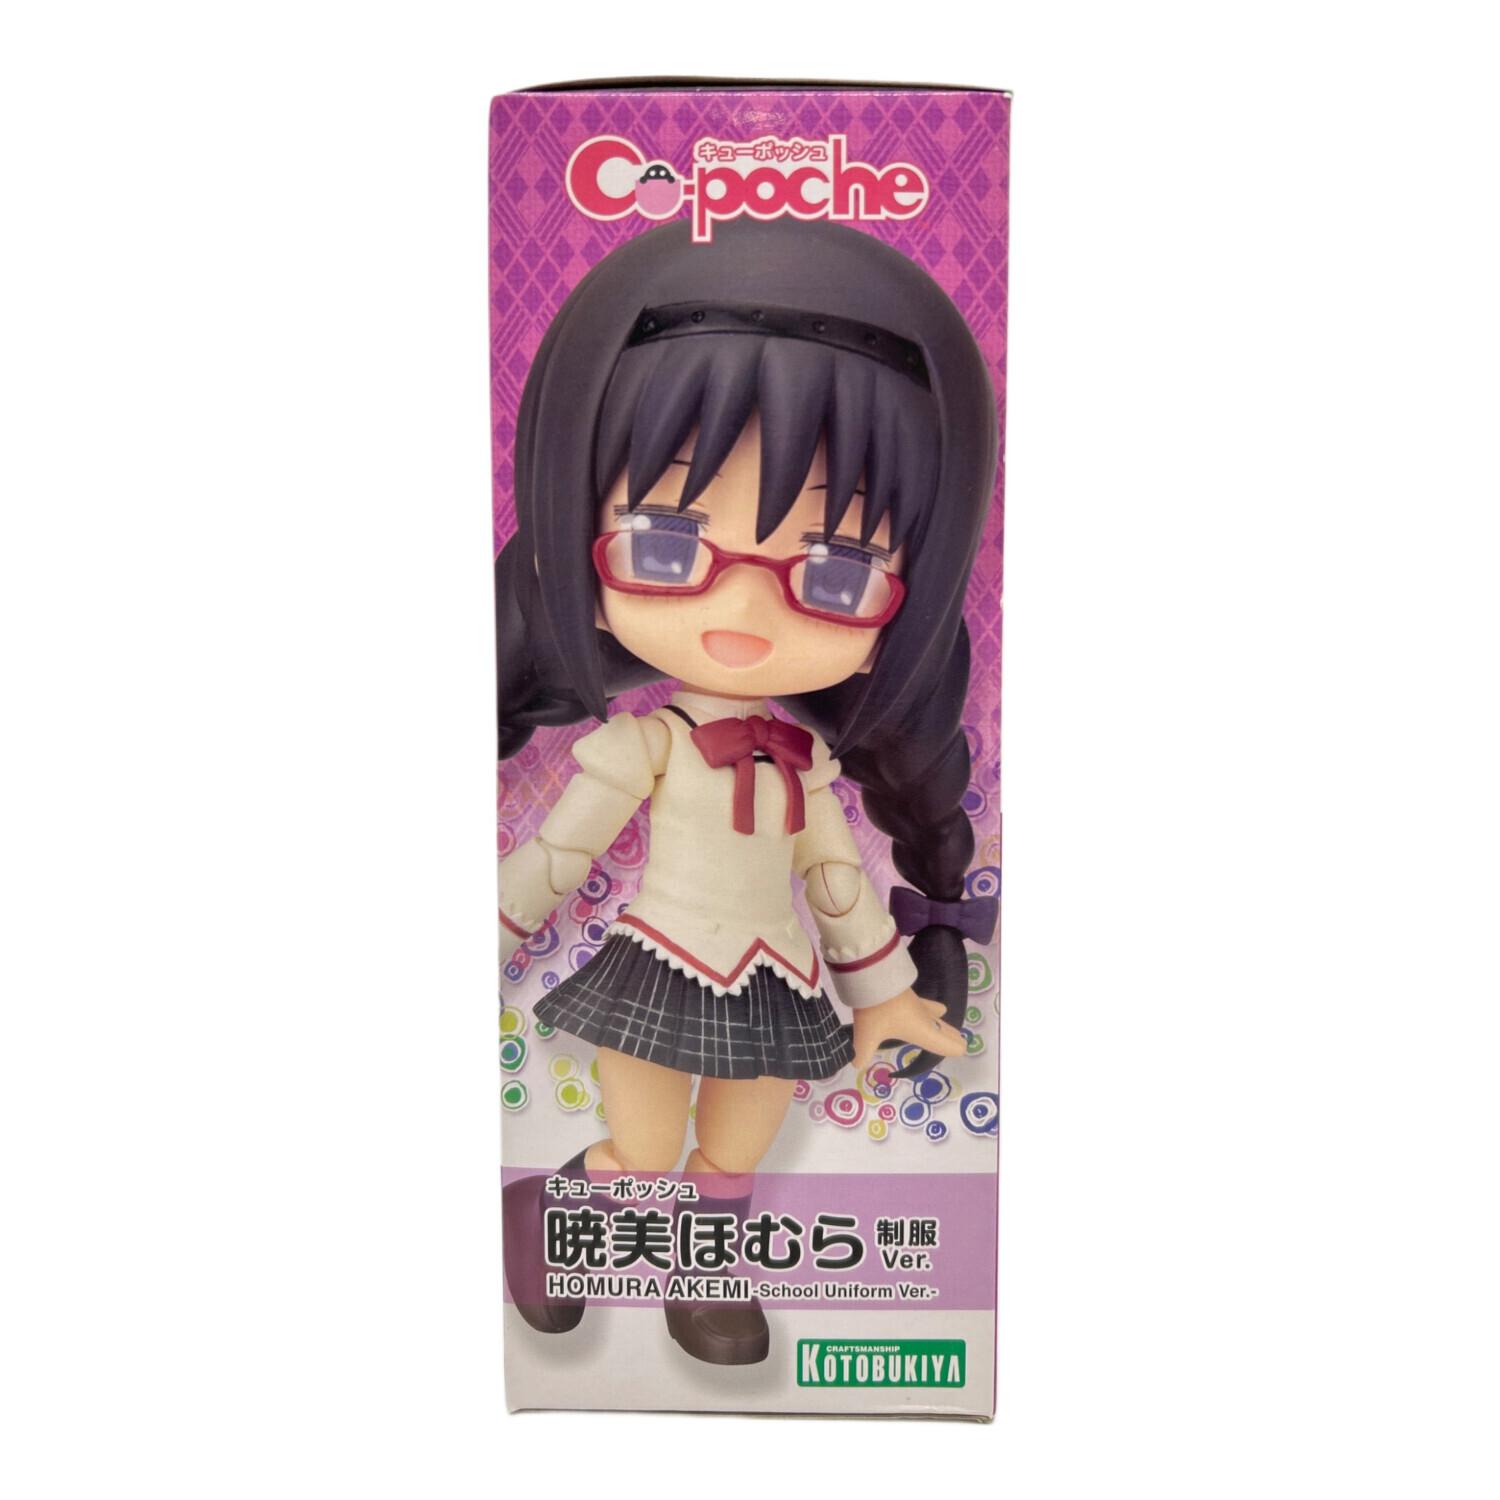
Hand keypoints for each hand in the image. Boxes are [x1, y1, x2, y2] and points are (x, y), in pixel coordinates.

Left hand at [850, 987, 966, 1073]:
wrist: (872, 976)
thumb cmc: (876, 1010)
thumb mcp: (866, 1036)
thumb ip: (863, 1054)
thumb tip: (856, 1065)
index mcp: (922, 1031)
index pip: (945, 1043)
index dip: (953, 1048)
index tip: (962, 1050)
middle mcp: (924, 1017)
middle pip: (944, 1028)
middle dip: (951, 1036)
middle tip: (960, 1042)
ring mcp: (917, 1002)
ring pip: (935, 1012)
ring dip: (939, 1020)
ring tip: (940, 1021)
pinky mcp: (907, 992)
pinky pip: (922, 1003)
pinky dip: (926, 1008)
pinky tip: (915, 1007)